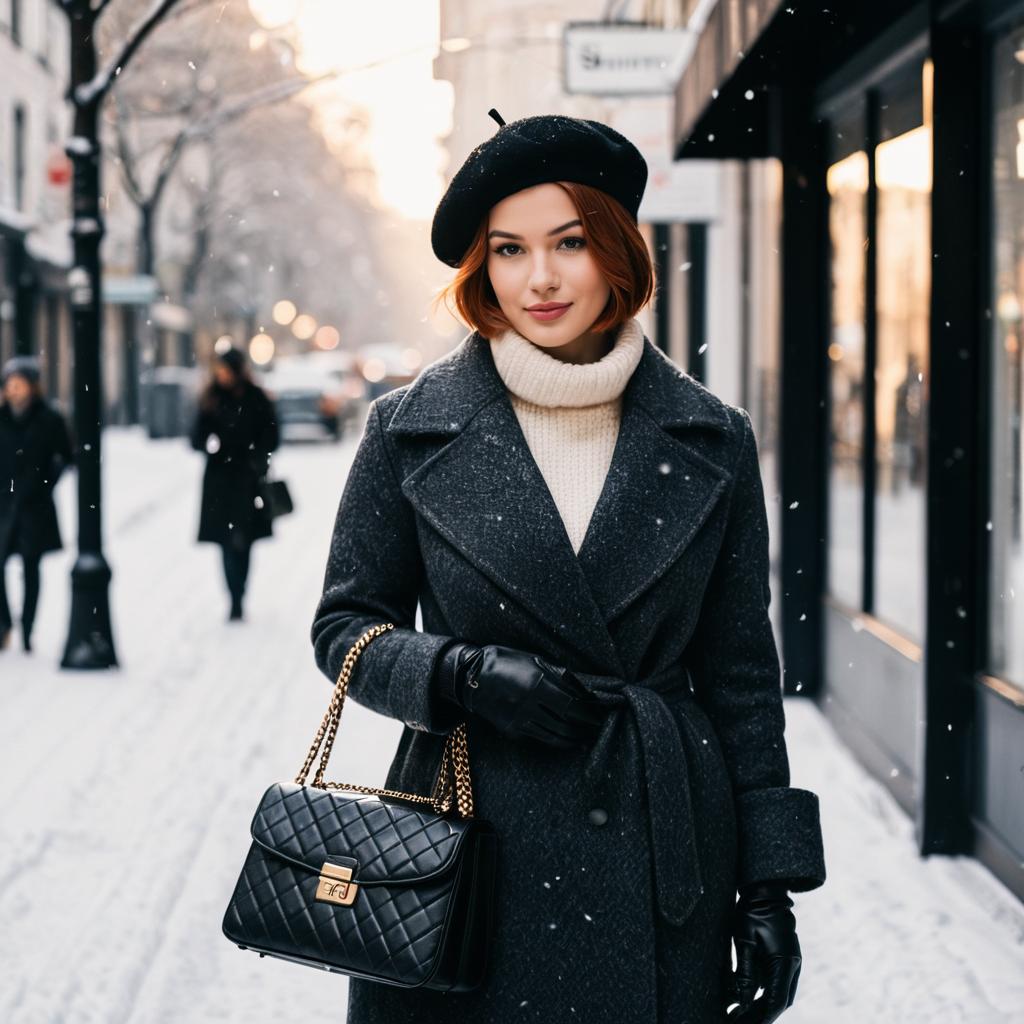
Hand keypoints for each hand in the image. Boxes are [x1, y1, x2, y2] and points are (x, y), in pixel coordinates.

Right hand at [434, 641, 604, 748]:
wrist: (471, 675)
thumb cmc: (507, 661)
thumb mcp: (534, 659)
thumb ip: (559, 675)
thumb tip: (583, 689)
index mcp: (537, 684)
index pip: (571, 705)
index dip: (588, 714)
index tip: (598, 716)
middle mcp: (528, 704)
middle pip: (565, 724)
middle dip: (584, 729)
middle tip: (595, 729)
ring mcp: (518, 719)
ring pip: (552, 736)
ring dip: (572, 739)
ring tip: (584, 738)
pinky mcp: (511, 730)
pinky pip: (538, 737)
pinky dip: (555, 740)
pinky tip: (564, 739)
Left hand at [726, 881, 800, 1022]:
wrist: (766, 889)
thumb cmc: (752, 911)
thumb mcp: (744, 940)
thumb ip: (745, 972)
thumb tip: (742, 1002)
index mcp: (784, 961)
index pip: (776, 1001)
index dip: (761, 1018)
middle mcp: (792, 964)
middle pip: (779, 1001)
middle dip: (760, 1015)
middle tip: (737, 1021)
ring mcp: (790, 960)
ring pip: (779, 993)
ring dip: (761, 1005)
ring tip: (738, 1014)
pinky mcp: (785, 956)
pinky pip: (775, 980)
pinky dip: (762, 991)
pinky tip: (744, 996)